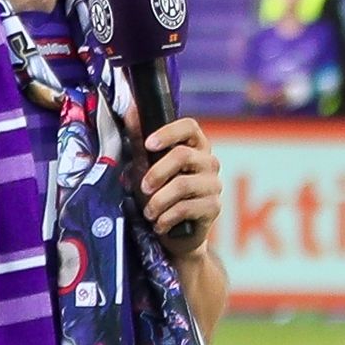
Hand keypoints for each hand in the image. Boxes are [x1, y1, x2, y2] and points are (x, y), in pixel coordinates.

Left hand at [141, 115, 221, 242]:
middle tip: (142, 187)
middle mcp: (208, 162)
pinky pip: (187, 208)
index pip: (189, 127)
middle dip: (156, 172)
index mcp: (194, 146)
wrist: (175, 235)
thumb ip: (140, 140)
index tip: (149, 144)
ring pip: (183, 184)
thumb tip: (131, 109)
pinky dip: (166, 217)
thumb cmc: (160, 194)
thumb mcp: (145, 166)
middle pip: (183, 155)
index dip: (169, 132)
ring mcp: (213, 184)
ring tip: (148, 212)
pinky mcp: (214, 207)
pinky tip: (159, 224)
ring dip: (158, 200)